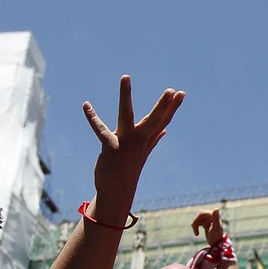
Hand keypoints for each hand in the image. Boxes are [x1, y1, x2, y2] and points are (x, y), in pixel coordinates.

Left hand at [85, 77, 184, 224]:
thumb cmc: (128, 169)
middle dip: (163, 105)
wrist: (116, 191)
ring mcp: (126, 144)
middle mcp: (139, 141)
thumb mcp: (142, 152)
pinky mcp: (111, 148)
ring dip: (125, 96)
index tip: (181, 93)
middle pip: (154, 120)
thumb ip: (154, 139)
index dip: (173, 108)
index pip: (163, 120)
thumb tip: (164, 130)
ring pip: (126, 115)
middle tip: (172, 91)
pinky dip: (92, 118)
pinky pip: (101, 131)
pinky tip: (86, 105)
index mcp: (147, 140)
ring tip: (126, 77)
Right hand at [190, 209, 223, 246]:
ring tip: (196, 233)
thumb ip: (216, 218)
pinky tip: (196, 234)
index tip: (193, 225)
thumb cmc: (217, 236)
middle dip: (195, 222)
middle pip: (199, 216)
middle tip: (192, 228)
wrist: (218, 245)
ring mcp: (209, 220)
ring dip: (195, 226)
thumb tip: (216, 208)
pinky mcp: (207, 224)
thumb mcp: (216, 227)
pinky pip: (199, 223)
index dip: (196, 218)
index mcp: (214, 215)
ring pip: (198, 220)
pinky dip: (196, 228)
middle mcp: (212, 216)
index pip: (202, 213)